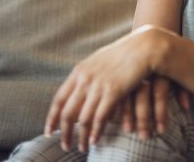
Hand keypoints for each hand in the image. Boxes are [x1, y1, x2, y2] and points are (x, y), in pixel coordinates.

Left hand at [44, 25, 176, 151]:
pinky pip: (100, 117)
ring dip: (81, 137)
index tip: (49, 132)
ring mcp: (98, 85)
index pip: (59, 99)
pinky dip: (95, 131)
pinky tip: (95, 140)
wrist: (143, 46)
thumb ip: (87, 74)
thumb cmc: (124, 53)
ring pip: (83, 119)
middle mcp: (85, 79)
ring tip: (82, 148)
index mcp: (79, 71)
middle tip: (65, 146)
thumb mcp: (99, 61)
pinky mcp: (113, 91)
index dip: (52, 118)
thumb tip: (77, 87)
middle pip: (68, 112)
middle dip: (64, 133)